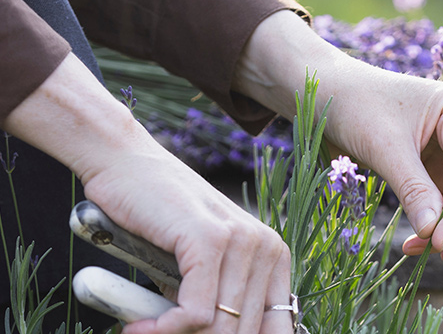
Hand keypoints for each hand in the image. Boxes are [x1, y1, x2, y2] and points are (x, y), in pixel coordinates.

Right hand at [4, 54, 293, 333]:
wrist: (126, 166)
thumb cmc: (158, 221)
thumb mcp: (199, 266)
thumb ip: (216, 300)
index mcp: (273, 258)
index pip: (276, 326)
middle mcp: (267, 249)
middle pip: (244, 331)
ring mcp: (242, 243)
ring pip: (221, 328)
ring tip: (142, 332)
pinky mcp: (209, 241)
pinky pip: (195, 313)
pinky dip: (164, 329)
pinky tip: (138, 328)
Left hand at [234, 11, 442, 262]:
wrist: (326, 96)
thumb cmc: (354, 106)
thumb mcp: (384, 147)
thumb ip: (413, 188)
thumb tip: (434, 233)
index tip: (439, 238)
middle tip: (442, 248)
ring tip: (423, 249)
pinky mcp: (440, 173)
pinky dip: (440, 229)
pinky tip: (417, 243)